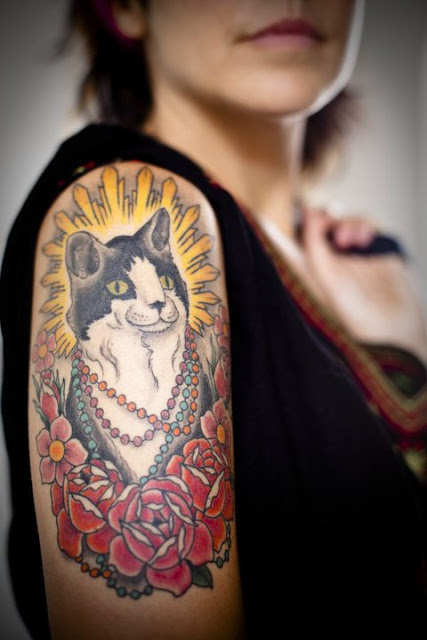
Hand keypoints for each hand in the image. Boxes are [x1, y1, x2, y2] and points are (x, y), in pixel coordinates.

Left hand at [301, 206, 426, 364]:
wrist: (394, 329)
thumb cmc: (357, 314)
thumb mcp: (328, 279)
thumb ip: (314, 247)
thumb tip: (307, 216)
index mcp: (317, 272)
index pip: (305, 238)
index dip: (304, 222)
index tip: (304, 212)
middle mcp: (337, 263)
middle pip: (327, 226)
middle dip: (326, 218)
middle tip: (325, 220)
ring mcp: (359, 256)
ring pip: (348, 223)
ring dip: (346, 222)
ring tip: (346, 238)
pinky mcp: (380, 252)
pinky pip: (370, 227)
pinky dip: (364, 225)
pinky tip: (364, 237)